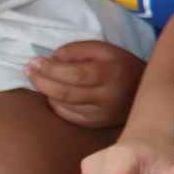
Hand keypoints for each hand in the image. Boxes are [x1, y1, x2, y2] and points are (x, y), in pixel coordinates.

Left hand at [26, 41, 146, 128]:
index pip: (75, 74)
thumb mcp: (103, 49)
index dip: (50, 69)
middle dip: (41, 81)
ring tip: (41, 79)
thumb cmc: (119, 65)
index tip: (34, 61)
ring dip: (47, 92)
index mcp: (111, 73)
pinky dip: (56, 104)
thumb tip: (51, 60)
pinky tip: (54, 94)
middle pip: (65, 93)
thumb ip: (76, 50)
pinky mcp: (96, 124)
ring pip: (63, 106)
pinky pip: (68, 116)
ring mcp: (101, 114)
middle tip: (29, 69)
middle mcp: (107, 97)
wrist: (144, 91)